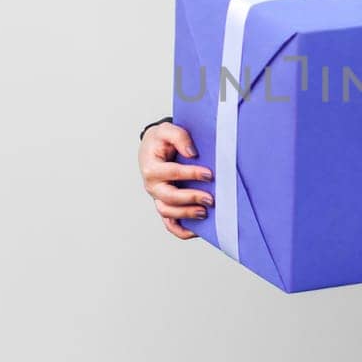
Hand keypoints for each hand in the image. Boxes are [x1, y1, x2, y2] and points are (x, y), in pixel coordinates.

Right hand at [140, 120, 212, 240]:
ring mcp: (157, 197)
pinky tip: (196, 231)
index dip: (191, 174)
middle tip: (210, 198)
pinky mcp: (164, 204)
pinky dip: (181, 231)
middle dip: (190, 198)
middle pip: (168, 197)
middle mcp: (152, 185)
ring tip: (204, 212)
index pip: (172, 173)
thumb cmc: (161, 140)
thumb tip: (192, 154)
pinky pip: (169, 224)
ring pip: (168, 212)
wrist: (153, 146)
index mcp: (151, 167)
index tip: (209, 174)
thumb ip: (179, 137)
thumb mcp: (167, 130)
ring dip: (186, 215)